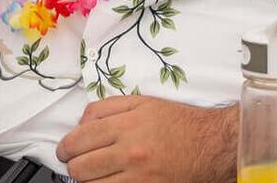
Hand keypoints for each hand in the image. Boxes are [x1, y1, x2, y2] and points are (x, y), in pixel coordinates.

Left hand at [56, 96, 235, 182]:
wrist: (211, 144)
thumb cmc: (177, 122)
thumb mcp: (141, 102)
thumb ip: (106, 108)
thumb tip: (80, 123)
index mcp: (125, 126)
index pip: (77, 140)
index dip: (65, 148)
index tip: (66, 151)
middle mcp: (129, 152)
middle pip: (79, 168)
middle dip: (73, 165)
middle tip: (78, 163)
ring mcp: (138, 177)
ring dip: (87, 181)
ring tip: (94, 173)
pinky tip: (109, 181)